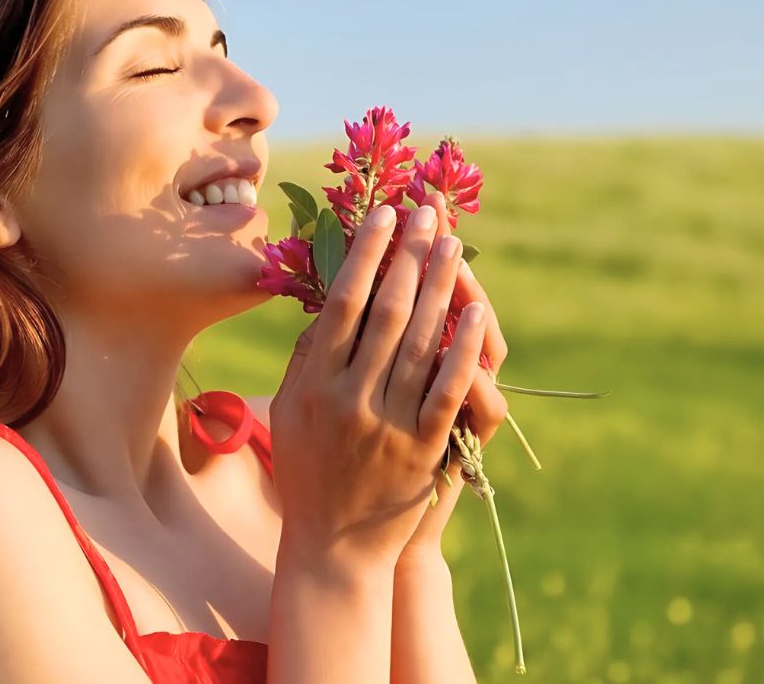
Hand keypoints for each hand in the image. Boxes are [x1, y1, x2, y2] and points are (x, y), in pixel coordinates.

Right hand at [269, 201, 489, 572]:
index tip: (385, 217)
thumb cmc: (306, 474)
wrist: (331, 549)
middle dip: (409, 256)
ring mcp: (387, 424)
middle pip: (386, 311)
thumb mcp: (287, 414)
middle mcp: (348, 398)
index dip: (366, 255)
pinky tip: (476, 312)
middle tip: (428, 215)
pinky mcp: (422, 449)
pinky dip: (463, 349)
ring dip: (440, 288)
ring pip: (420, 342)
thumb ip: (304, 361)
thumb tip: (324, 305)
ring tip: (454, 245)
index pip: (342, 303)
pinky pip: (447, 390)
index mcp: (312, 384)